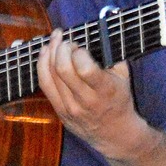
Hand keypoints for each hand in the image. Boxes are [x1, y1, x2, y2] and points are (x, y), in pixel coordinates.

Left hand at [36, 28, 146, 159]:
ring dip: (49, 52)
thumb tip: (98, 31)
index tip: (80, 46)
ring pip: (50, 76)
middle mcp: (85, 101)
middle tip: (66, 40)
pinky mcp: (59, 111)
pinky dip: (42, 66)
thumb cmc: (120, 101)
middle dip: (61, 48)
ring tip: (54, 40)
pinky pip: (44, 85)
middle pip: (62, 69)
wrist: (115, 134)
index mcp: (104, 91)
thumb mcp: (124, 77)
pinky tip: (45, 53)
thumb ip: (112, 54)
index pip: (84, 68)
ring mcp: (69, 108)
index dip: (78, 52)